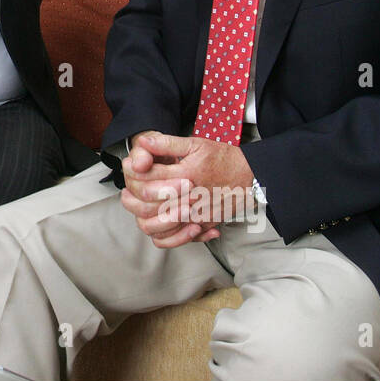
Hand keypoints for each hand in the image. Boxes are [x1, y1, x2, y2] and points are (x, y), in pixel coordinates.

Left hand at [120, 132, 253, 248]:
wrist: (250, 177)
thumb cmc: (223, 159)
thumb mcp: (197, 144)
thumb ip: (168, 144)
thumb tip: (143, 141)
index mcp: (185, 175)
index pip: (146, 177)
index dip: (132, 171)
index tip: (130, 167)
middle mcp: (188, 198)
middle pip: (146, 204)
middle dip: (132, 195)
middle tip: (128, 188)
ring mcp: (194, 216)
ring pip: (155, 226)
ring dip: (142, 215)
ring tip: (138, 204)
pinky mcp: (200, 226)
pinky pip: (172, 239)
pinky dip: (160, 234)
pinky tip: (157, 220)